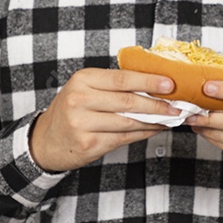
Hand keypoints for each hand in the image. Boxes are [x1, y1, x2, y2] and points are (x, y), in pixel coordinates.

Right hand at [30, 68, 181, 172]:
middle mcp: (80, 99)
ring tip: (170, 118)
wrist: (45, 140)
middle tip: (178, 105)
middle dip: (157, 104)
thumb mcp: (85, 89)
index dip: (149, 81)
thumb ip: (114, 86)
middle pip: (128, 101)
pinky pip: (123, 138)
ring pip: (128, 121)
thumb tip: (154, 84)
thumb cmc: (72, 110)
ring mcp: (82, 123)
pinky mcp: (88, 144)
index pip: (122, 78)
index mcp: (82, 79)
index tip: (171, 83)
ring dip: (154, 121)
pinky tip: (154, 129)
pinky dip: (142, 133)